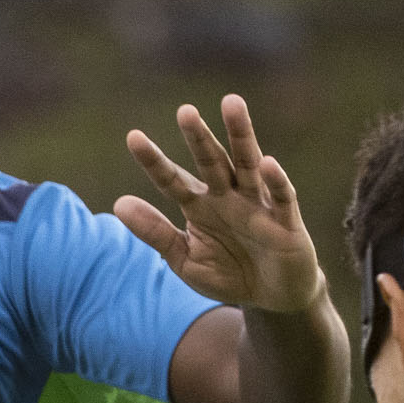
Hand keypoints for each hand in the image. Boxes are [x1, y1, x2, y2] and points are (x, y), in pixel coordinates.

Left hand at [116, 97, 326, 317]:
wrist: (271, 298)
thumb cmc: (228, 274)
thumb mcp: (184, 259)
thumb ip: (156, 233)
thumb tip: (118, 204)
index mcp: (199, 205)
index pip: (172, 179)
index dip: (154, 161)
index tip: (133, 137)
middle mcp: (227, 196)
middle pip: (211, 160)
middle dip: (199, 137)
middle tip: (185, 111)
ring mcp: (257, 204)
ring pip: (247, 163)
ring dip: (241, 134)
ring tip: (231, 104)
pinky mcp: (286, 220)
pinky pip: (281, 196)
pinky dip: (275, 180)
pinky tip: (267, 163)